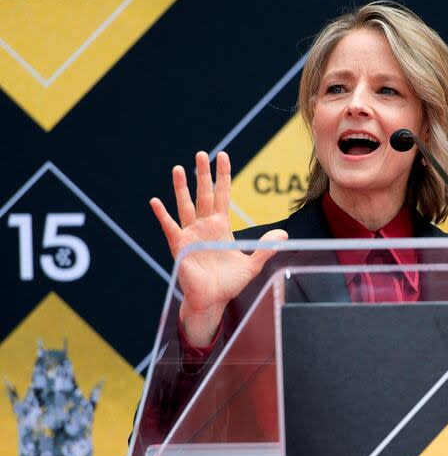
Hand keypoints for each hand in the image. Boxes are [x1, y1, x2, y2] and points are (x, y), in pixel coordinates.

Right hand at [150, 151, 287, 345]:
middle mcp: (205, 226)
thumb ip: (266, 248)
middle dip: (203, 175)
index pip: (223, 195)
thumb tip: (283, 235)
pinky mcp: (180, 247)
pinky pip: (170, 228)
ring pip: (186, 206)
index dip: (223, 176)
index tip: (222, 156)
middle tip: (201, 154)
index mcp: (222, 227)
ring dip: (181, 188)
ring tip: (178, 168)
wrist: (213, 301)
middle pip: (204, 195)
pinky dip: (163, 215)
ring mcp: (191, 235)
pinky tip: (156, 202)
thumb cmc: (229, 283)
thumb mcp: (252, 264)